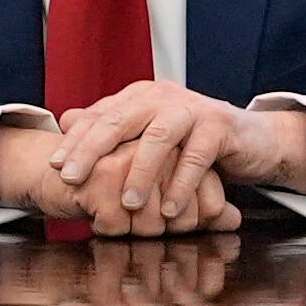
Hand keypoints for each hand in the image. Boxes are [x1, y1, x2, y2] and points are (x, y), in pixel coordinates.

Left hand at [40, 82, 305, 235]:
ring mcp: (192, 109)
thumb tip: (67, 121)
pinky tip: (170, 209)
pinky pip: (196, 157)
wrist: (252, 140)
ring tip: (127, 203)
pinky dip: (181, 185)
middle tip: (71, 180)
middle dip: (91, 152)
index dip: (75, 141)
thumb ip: (112, 127)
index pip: (100, 116)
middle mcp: (163, 96)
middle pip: (119, 121)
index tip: (53, 166)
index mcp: (141, 96)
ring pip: (157, 138)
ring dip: (140, 173)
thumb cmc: (194, 142)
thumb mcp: (149, 134)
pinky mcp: (219, 126)